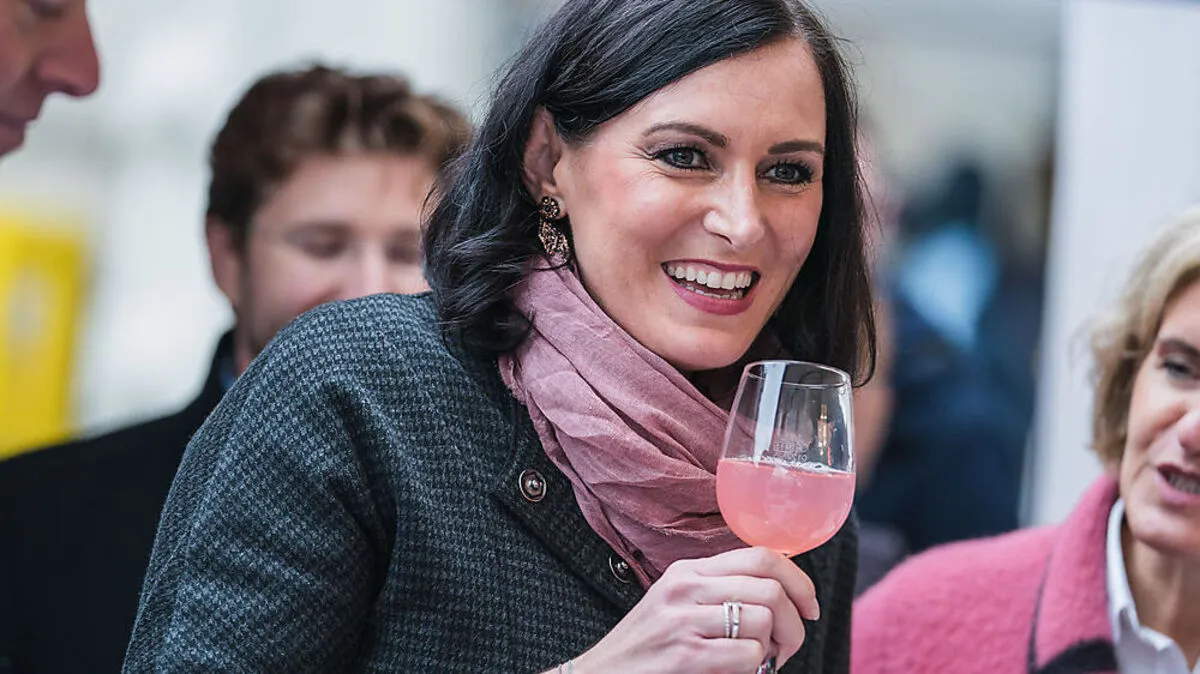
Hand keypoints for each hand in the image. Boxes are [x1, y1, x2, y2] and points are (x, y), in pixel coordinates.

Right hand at [571, 547, 819, 673]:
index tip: (809, 606)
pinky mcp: (684, 657)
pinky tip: (740, 672)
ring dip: (775, 649)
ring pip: (763, 620)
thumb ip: (719, 591)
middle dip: (795, 622)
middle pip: (770, 587)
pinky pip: (748, 654)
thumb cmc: (647, 648)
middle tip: (786, 646)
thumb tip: (780, 593)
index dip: (799, 580)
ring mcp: (683, 621)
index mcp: (687, 570)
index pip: (761, 556)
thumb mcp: (677, 604)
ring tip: (761, 662)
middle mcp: (685, 588)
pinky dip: (756, 668)